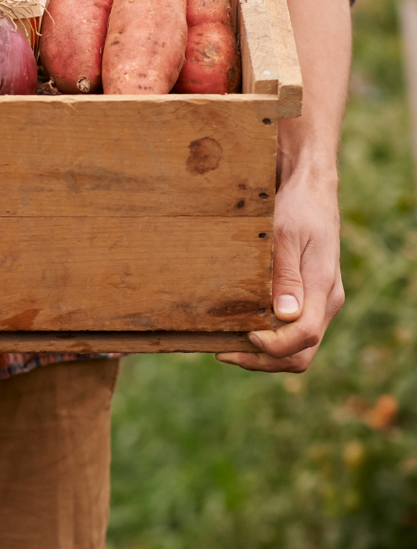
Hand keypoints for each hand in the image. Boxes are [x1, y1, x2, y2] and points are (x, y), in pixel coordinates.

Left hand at [216, 167, 343, 371]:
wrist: (310, 188)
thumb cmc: (297, 207)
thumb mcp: (286, 235)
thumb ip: (286, 275)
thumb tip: (284, 316)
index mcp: (322, 288)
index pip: (303, 336)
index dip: (273, 346)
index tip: (243, 336)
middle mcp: (325, 300)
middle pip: (301, 352)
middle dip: (264, 360)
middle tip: (223, 352)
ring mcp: (319, 300)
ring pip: (299, 346)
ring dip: (265, 354)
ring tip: (227, 345)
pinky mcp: (309, 295)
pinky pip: (293, 329)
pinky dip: (269, 338)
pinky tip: (241, 327)